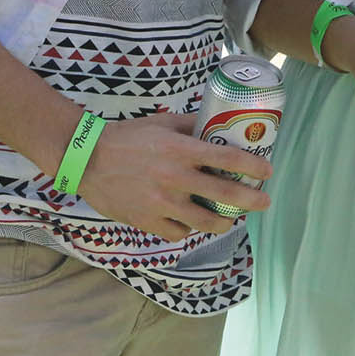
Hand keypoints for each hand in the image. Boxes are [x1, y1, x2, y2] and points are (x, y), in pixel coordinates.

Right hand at [74, 111, 272, 241]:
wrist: (87, 158)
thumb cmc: (127, 136)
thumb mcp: (162, 122)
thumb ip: (191, 125)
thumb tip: (218, 122)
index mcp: (181, 150)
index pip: (228, 158)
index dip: (253, 166)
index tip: (267, 171)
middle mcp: (176, 178)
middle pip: (225, 195)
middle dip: (251, 200)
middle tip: (264, 201)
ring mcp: (162, 203)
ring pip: (205, 222)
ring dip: (224, 221)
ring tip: (231, 219)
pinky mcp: (147, 221)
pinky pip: (178, 233)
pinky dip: (187, 229)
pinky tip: (190, 223)